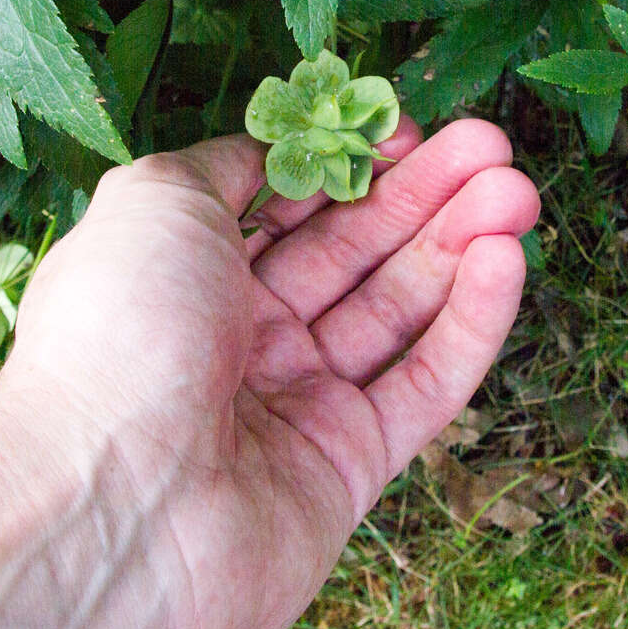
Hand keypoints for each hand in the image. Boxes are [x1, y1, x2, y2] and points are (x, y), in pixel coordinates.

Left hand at [0, 119, 538, 628]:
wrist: (107, 502)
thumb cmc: (116, 332)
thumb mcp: (154, 201)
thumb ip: (229, 165)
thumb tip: (278, 145)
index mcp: (189, 276)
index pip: (294, 210)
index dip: (356, 164)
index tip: (411, 126)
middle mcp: (243, 339)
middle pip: (357, 253)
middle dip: (428, 196)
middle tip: (497, 148)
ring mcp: (298, 406)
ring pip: (398, 312)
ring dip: (461, 246)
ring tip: (519, 190)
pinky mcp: (349, 470)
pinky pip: (422, 386)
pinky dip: (468, 324)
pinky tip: (505, 260)